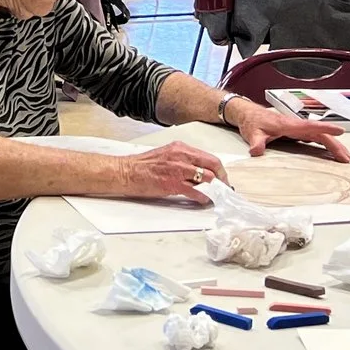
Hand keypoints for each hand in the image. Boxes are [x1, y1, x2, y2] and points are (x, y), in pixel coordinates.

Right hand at [97, 140, 231, 205]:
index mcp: (180, 148)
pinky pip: (196, 191)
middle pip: (212, 165)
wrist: (125, 172)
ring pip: (207, 178)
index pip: (208, 156)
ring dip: (215, 189)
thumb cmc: (142, 166)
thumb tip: (198, 171)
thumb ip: (183, 160)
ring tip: (217, 196)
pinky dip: (203, 197)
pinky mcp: (173, 184)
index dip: (218, 169)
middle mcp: (181, 155)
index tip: (221, 178)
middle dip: (222, 178)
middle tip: (224, 187)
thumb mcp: (165, 155)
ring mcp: (178, 169)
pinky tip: (204, 201)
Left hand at [226, 96, 349, 160]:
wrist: (248, 115)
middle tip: (347, 158)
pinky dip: (327, 146)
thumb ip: (256, 142)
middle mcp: (296, 126)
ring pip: (321, 136)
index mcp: (289, 124)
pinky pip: (316, 139)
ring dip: (334, 146)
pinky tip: (334, 153)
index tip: (340, 131)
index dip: (326, 129)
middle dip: (335, 145)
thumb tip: (256, 150)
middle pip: (321, 134)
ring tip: (346, 157)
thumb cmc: (253, 122)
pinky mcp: (298, 133)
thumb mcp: (253, 133)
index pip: (311, 126)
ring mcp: (298, 130)